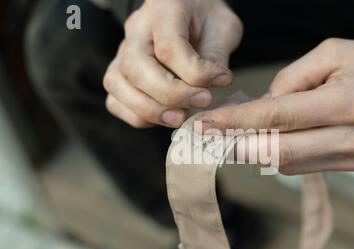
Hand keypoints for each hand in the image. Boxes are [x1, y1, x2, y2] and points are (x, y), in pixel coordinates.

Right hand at [103, 0, 242, 127]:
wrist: (193, 15)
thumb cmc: (207, 21)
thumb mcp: (223, 28)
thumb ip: (217, 56)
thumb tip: (215, 84)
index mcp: (163, 8)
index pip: (168, 46)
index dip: (195, 72)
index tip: (222, 81)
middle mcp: (136, 29)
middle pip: (135, 67)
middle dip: (170, 95)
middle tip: (202, 102)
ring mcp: (122, 51)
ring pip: (117, 84)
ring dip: (150, 110)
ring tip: (181, 117)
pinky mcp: (120, 74)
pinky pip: (115, 101)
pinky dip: (138, 116)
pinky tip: (165, 116)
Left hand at [197, 38, 353, 174]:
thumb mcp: (331, 52)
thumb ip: (290, 80)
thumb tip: (262, 106)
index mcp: (349, 102)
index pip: (279, 117)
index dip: (238, 122)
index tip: (208, 124)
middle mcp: (352, 137)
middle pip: (279, 151)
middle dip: (237, 146)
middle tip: (208, 138)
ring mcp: (353, 157)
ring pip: (288, 163)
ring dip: (254, 152)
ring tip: (230, 138)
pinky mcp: (352, 166)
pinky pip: (303, 166)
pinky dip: (277, 154)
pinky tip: (263, 141)